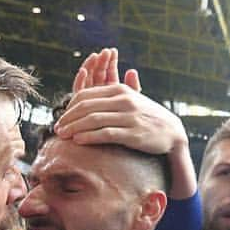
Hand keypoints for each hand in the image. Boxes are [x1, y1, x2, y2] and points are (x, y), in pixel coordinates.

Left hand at [54, 47, 186, 154]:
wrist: (172, 132)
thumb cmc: (146, 117)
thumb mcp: (131, 99)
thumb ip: (110, 94)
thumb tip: (87, 88)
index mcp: (120, 90)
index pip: (86, 95)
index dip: (69, 107)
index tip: (62, 118)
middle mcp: (123, 100)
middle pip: (86, 107)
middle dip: (68, 118)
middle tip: (57, 129)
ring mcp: (129, 117)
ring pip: (93, 120)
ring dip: (74, 128)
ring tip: (63, 136)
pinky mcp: (133, 134)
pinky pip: (106, 134)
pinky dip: (89, 136)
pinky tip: (78, 141)